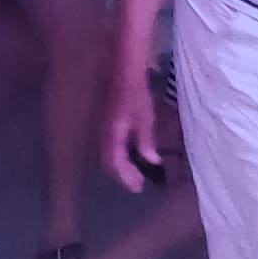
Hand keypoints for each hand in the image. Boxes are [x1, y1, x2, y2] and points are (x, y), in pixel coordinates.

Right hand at [104, 68, 167, 191]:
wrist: (125, 71)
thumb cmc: (136, 92)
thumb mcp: (144, 117)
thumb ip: (146, 140)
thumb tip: (152, 161)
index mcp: (112, 134)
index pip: (115, 163)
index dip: (125, 177)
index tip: (138, 187)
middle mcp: (105, 134)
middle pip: (108, 162)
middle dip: (122, 176)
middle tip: (138, 184)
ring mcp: (105, 128)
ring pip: (108, 155)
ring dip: (120, 168)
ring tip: (135, 174)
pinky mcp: (110, 123)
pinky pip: (110, 147)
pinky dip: (120, 157)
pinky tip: (131, 156)